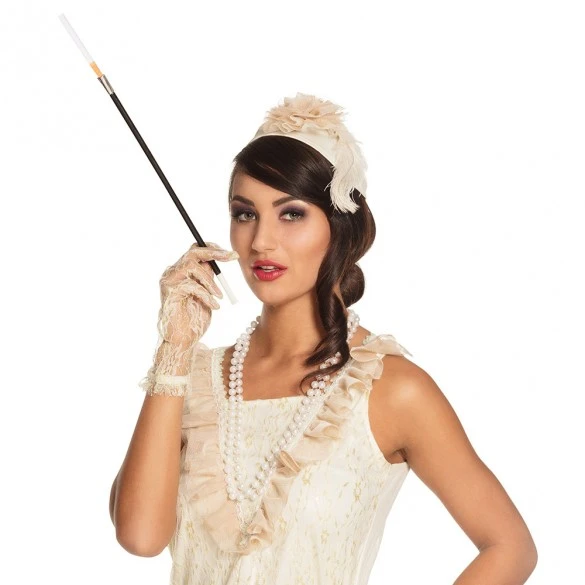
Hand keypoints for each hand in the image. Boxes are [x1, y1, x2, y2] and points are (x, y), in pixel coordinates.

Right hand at [139, 241, 238, 395]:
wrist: (183, 340)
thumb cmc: (194, 318)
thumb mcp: (206, 293)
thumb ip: (207, 277)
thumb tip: (217, 259)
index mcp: (181, 271)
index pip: (195, 250)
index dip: (213, 248)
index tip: (231, 254)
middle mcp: (172, 273)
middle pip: (193, 253)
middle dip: (215, 253)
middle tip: (231, 257)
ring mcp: (168, 282)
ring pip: (192, 267)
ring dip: (210, 281)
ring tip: (219, 296)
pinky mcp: (169, 293)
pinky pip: (191, 286)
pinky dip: (206, 295)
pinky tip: (214, 306)